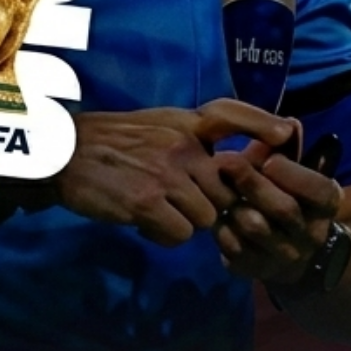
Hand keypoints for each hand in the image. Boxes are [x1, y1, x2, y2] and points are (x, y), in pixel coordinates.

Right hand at [58, 99, 296, 246]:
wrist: (63, 157)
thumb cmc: (110, 144)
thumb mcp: (155, 126)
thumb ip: (190, 140)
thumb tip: (227, 166)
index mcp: (182, 124)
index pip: (231, 114)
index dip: (263, 123)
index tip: (287, 134)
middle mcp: (180, 145)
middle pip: (226, 187)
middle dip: (215, 202)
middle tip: (188, 206)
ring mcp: (166, 175)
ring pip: (207, 216)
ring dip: (188, 222)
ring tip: (161, 212)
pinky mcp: (148, 203)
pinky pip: (181, 234)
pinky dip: (166, 236)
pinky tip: (146, 223)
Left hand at [210, 139, 342, 283]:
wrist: (284, 251)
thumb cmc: (286, 195)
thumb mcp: (291, 171)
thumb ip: (288, 149)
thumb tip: (290, 123)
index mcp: (327, 204)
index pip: (319, 190)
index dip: (294, 174)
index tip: (270, 159)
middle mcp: (311, 235)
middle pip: (283, 209)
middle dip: (252, 182)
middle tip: (224, 159)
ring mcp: (283, 256)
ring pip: (255, 227)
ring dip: (233, 202)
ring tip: (214, 182)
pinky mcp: (255, 269)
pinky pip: (232, 245)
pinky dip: (219, 225)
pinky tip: (211, 209)